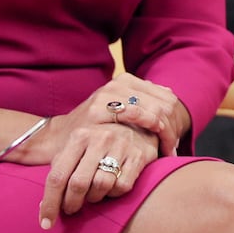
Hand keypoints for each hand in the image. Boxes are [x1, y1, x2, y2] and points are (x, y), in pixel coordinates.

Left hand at [38, 116, 157, 229]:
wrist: (136, 124)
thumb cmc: (98, 142)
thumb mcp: (76, 147)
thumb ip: (60, 170)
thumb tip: (44, 207)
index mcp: (79, 136)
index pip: (57, 176)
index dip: (50, 203)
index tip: (46, 223)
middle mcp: (100, 138)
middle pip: (78, 183)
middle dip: (72, 203)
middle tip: (71, 209)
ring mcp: (121, 145)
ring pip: (101, 186)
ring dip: (94, 198)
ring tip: (92, 194)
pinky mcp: (139, 155)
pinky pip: (122, 186)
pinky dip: (113, 193)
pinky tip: (110, 188)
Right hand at [42, 73, 190, 158]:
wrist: (58, 138)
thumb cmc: (95, 129)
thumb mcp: (120, 110)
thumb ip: (143, 101)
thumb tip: (170, 95)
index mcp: (126, 81)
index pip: (165, 97)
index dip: (174, 120)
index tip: (174, 141)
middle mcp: (117, 84)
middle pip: (162, 104)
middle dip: (171, 129)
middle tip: (172, 149)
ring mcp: (107, 95)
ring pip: (152, 109)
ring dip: (163, 133)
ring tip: (166, 151)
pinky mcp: (97, 109)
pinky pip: (132, 115)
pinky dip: (146, 131)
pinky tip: (151, 148)